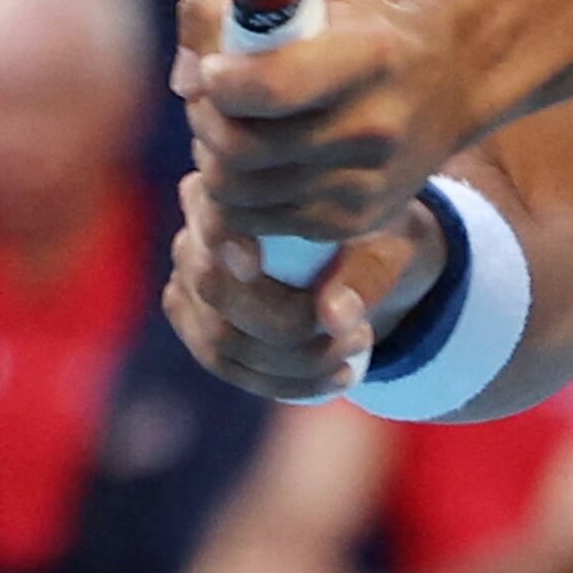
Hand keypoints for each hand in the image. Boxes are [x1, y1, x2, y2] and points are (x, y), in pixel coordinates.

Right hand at [164, 174, 441, 401]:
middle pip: (210, 287)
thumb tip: (332, 320)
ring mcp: (188, 285)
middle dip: (283, 325)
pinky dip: (284, 383)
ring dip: (293, 363)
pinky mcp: (197, 327)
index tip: (256, 266)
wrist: (359, 261)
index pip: (210, 211)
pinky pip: (227, 366)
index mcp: (230, 190)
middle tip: (358, 334)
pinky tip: (341, 377)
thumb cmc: (369, 239)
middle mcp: (195, 234)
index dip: (225, 238)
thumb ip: (362, 276)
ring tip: (359, 350)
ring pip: (220, 340)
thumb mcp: (383, 247)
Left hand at [177, 0, 488, 258]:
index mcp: (370, 55)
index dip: (220, 81)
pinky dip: (235, 195)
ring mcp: (365, 182)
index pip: (272, 87)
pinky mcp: (352, 222)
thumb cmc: (359, 27)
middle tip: (210, 102)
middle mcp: (375, 125)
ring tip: (229, 130)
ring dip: (212, 161)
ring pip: (236, 191)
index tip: (214, 69)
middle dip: (204, 122)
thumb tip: (188, 79)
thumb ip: (226, 9)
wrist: (446, 80)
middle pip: (240, 148)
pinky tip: (250, 165)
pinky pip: (255, 221)